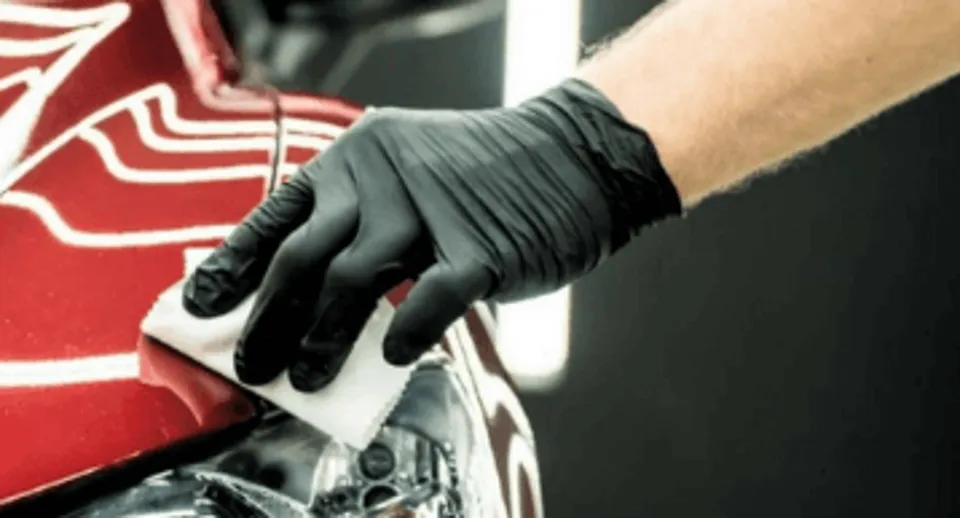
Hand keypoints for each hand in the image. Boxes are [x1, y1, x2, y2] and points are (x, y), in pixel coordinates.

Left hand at [182, 78, 680, 391]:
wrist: (574, 155)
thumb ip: (364, 224)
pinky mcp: (480, 250)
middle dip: (268, 320)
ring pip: (353, 285)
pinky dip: (404, 335)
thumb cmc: (490, 174)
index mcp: (360, 156)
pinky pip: (428, 301)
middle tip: (252, 364)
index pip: (278, 215)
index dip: (233, 265)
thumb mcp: (411, 174)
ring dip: (323, 341)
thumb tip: (315, 297)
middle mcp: (384, 178)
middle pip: (304, 257)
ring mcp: (433, 212)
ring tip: (307, 380)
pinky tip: (394, 358)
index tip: (200, 306)